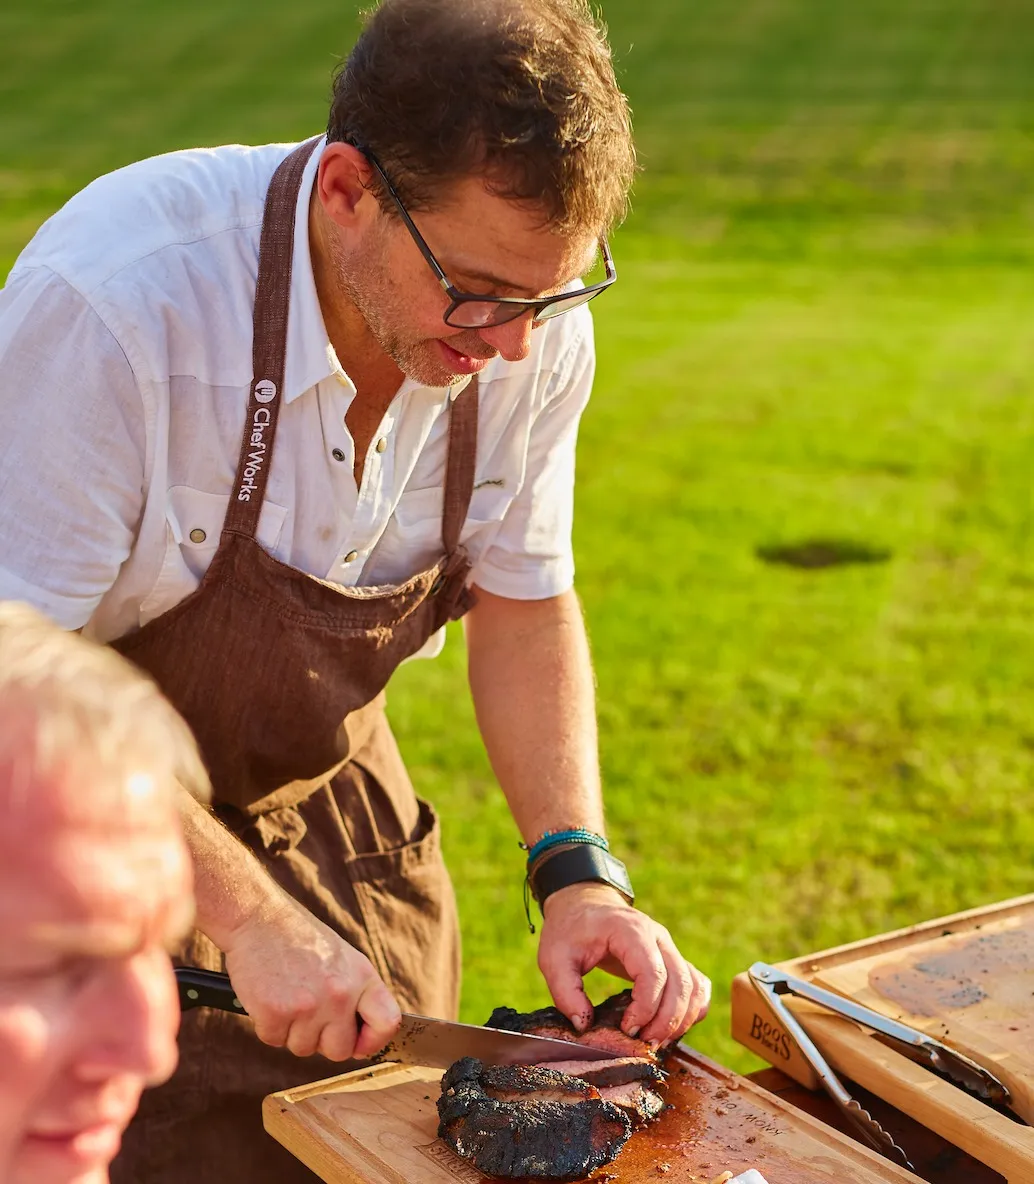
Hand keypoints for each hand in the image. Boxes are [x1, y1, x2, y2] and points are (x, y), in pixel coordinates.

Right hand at [221, 890, 400, 1060]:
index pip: (387, 1023)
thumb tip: (363, 1036)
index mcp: (362, 977)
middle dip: (322, 1040)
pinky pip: (274, 1040)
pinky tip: (270, 996)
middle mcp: (340, 994)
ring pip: (303, 1048)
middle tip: (308, 1013)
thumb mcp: (343, 957)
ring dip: (292, 1031)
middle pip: (340, 1050)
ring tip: (288, 995)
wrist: (259, 918)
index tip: (358, 1044)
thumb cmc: (300, 938)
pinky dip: (268, 1025)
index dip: (373, 1041)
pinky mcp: (275, 1013)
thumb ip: (356, 993)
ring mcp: (308, 1006)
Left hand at [538, 882, 710, 1046]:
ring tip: (655, 1040)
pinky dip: (692, 1009)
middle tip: (643, 1044)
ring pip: (694, 987)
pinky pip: (697, 985)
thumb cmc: (570, 930)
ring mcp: (669, 946)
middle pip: (680, 983)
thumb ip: (565, 992)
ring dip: (681, 1020)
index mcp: (630, 931)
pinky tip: (672, 1027)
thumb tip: (584, 1026)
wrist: (583, 905)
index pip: (653, 973)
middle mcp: (657, 936)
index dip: (646, 1007)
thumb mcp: (553, 957)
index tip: (627, 1029)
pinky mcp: (672, 958)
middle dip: (666, 1021)